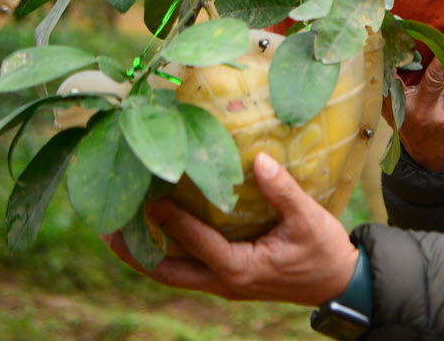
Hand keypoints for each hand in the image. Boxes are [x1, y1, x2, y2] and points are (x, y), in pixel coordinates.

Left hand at [104, 152, 356, 306]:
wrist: (338, 283)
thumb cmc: (323, 250)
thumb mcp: (308, 218)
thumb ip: (282, 190)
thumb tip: (258, 159)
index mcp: (239, 269)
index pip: (196, 243)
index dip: (170, 221)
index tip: (147, 199)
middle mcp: (224, 282)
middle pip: (167, 272)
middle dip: (135, 253)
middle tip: (105, 232)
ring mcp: (223, 284)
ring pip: (172, 274)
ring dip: (143, 256)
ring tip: (115, 235)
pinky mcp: (228, 279)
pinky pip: (187, 269)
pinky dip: (165, 255)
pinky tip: (153, 237)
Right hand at [398, 24, 443, 171]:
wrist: (433, 160)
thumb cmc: (416, 118)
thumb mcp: (400, 101)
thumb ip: (401, 76)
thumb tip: (411, 35)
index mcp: (386, 95)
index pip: (386, 65)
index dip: (390, 43)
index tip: (396, 20)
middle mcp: (402, 103)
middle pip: (410, 67)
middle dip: (424, 42)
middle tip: (437, 23)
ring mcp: (425, 112)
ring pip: (437, 77)